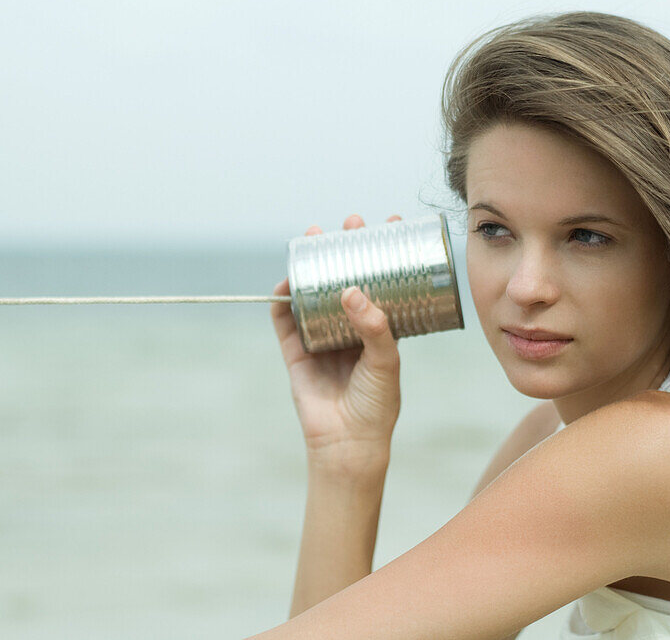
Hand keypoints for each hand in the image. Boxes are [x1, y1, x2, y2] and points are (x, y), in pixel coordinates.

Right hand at [271, 214, 402, 466]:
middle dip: (345, 249)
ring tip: (313, 238)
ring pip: (313, 293)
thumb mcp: (387, 362)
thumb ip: (375, 327)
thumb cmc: (377, 405)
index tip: (388, 225)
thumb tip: (352, 290)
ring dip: (311, 264)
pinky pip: (285, 323)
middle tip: (349, 224)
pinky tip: (284, 281)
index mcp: (377, 329)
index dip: (382, 254)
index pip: (381, 282)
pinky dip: (281, 301)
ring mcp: (320, 339)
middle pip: (344, 279)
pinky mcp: (296, 354)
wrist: (348, 444)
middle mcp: (348, 329)